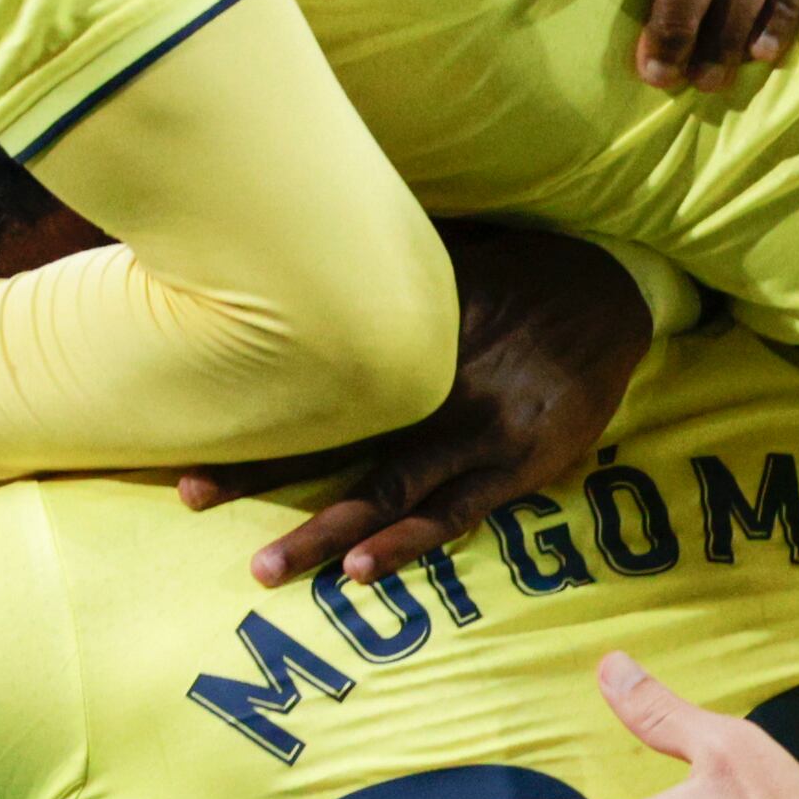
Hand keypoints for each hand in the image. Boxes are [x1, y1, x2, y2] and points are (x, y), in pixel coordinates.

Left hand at [190, 223, 649, 586]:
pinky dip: (407, 543)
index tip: (187, 414)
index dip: (246, 399)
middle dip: (258, 470)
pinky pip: (453, 514)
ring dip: (322, 532)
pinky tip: (363, 571)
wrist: (611, 289)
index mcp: (399, 332)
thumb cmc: (513, 269)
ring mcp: (474, 431)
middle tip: (191, 498)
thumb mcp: (440, 254)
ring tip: (265, 569)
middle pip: (330, 435)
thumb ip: (376, 262)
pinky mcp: (517, 465)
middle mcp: (430, 384)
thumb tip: (291, 227)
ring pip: (383, 490)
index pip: (306, 373)